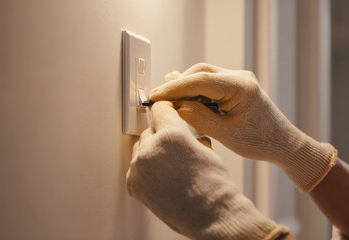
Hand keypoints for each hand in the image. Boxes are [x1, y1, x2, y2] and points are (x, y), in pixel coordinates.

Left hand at [126, 101, 288, 239]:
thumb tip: (181, 132)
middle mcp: (151, 149)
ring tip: (170, 166)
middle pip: (149, 131)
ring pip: (141, 149)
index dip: (166, 109)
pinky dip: (146, 170)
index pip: (160, 109)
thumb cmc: (214, 185)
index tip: (165, 110)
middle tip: (175, 148)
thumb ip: (187, 136)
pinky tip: (163, 177)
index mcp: (171, 135)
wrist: (212, 214)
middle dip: (161, 136)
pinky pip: (136, 168)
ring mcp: (139, 168)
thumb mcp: (205, 148)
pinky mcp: (134, 185)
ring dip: (152, 152)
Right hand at [149, 63, 336, 191]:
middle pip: (200, 72)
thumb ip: (198, 118)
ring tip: (169, 102)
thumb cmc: (259, 142)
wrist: (281, 143)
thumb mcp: (225, 134)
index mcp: (241, 87)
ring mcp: (238, 80)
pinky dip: (196, 92)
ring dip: (186, 87)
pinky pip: (211, 83)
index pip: (200, 80)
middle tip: (159, 100)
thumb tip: (175, 106)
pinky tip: (186, 101)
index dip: (175, 87)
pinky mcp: (235, 86)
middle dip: (178, 85)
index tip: (155, 96)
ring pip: (204, 75)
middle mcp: (240, 77)